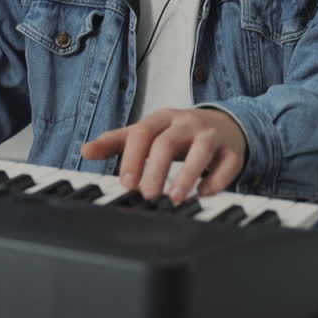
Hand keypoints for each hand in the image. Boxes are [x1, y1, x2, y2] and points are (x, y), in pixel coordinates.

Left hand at [81, 108, 246, 202]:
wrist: (224, 124)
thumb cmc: (179, 133)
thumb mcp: (148, 133)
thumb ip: (116, 142)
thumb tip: (86, 151)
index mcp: (162, 118)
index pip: (143, 132)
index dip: (133, 157)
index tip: (126, 183)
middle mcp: (186, 123)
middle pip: (168, 142)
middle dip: (156, 170)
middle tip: (147, 195)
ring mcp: (211, 134)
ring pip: (201, 150)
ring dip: (187, 175)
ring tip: (176, 198)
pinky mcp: (232, 149)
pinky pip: (227, 164)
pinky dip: (216, 181)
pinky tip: (204, 194)